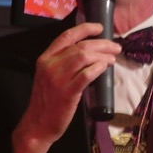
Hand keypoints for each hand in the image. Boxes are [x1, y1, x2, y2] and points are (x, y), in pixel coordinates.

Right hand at [11, 22, 118, 152]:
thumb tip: (89, 52)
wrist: (38, 124)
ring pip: (84, 57)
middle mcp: (50, 65)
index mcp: (45, 58)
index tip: (100, 28)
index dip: (85, 28)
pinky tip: (104, 67)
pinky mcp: (67, 92)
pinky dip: (98, 68)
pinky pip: (86, 75)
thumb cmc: (47, 100)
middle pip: (80, 46)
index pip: (67, 36)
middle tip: (115, 47)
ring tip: (112, 59)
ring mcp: (58, 79)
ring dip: (102, 56)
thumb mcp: (48, 75)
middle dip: (101, 44)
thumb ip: (62, 62)